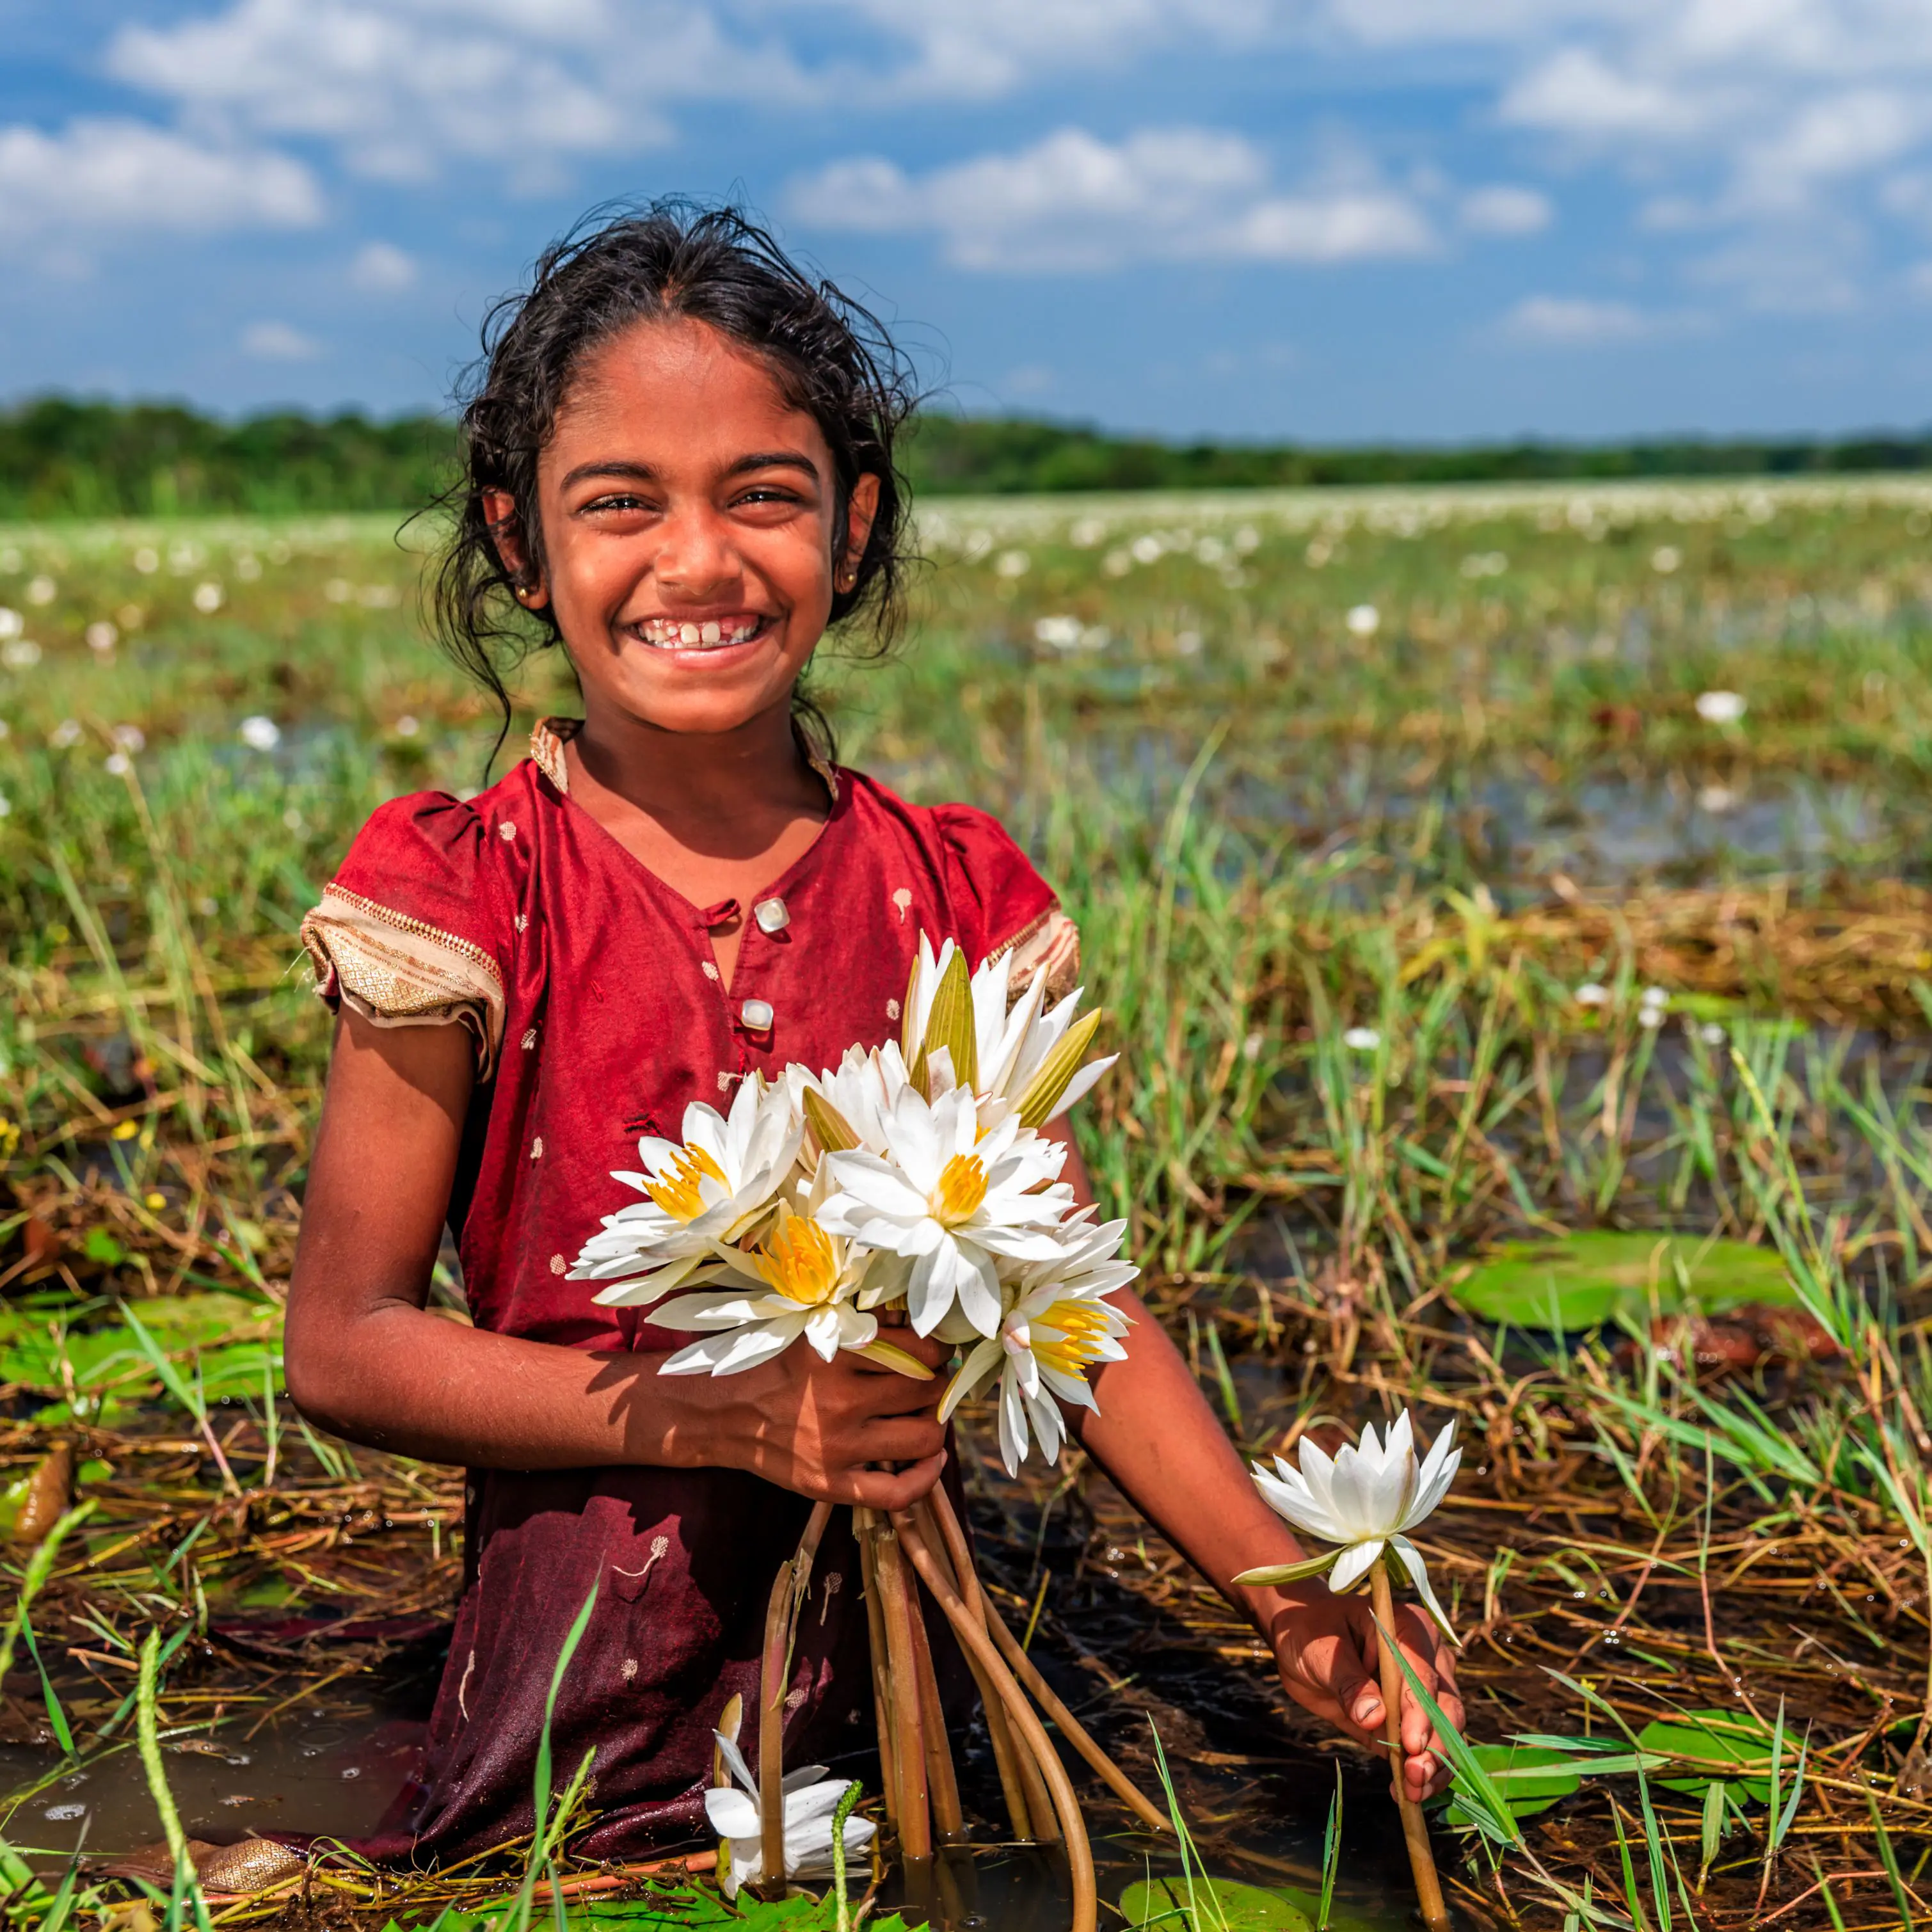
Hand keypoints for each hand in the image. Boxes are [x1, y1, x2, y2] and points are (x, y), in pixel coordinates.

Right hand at [659, 1332, 949, 1510]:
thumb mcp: (812, 1331)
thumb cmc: (772, 1365)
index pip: (920, 1351)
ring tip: (927, 1415)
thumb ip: (861, 1327)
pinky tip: (932, 1460)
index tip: (936, 1353)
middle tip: (932, 1382)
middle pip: (926, 1391)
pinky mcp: (831, 1483)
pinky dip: (926, 1478)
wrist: (720, 1413)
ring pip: (923, 1438)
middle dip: (938, 1384)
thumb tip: (919, 1324)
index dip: (939, 1351)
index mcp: (838, 1354)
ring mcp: (838, 1446)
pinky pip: (897, 1492)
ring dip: (936, 1425)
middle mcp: (841, 1400)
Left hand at [1261, 1587, 1463, 1801]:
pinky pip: (1428, 1749)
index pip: (1423, 1674)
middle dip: (1435, 1745)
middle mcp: (1427, 1658)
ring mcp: (1425, 1692)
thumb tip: (1374, 1718)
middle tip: (1416, 1776)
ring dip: (1435, 1765)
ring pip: (1447, 1732)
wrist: (1301, 1640)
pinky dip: (1424, 1774)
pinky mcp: (1412, 1720)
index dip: (1420, 1711)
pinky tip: (1406, 1793)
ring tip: (1413, 1792)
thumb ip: (1348, 1682)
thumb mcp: (1321, 1652)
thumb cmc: (1310, 1633)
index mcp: (1408, 1629)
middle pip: (1445, 1707)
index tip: (1411, 1744)